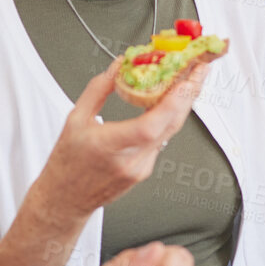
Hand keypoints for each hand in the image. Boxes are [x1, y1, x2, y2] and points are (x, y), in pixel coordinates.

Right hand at [29, 58, 210, 223]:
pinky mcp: (145, 170)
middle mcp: (131, 161)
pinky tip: (172, 103)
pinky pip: (163, 140)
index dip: (171, 104)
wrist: (67, 198)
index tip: (184, 82)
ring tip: (189, 80)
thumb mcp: (74, 120)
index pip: (149, 127)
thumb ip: (98, 90)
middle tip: (198, 69)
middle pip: (170, 126)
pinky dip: (169, 118)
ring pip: (170, 132)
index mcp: (110, 147)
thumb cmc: (67, 164)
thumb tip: (117, 67)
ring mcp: (141, 167)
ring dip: (182, 105)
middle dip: (188, 94)